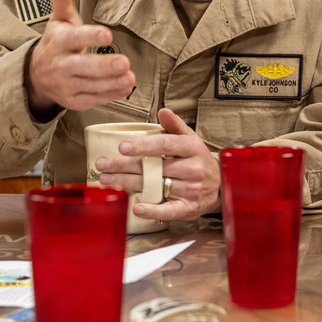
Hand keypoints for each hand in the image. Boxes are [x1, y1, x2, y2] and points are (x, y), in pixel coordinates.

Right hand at [26, 0, 134, 114]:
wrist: (36, 75)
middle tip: (124, 62)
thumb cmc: (57, 42)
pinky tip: (126, 88)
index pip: (74, 39)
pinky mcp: (74, 100)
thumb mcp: (59, 21)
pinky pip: (93, 99)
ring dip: (111, 83)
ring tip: (130, 78)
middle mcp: (60, 65)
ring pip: (90, 85)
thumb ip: (62, 2)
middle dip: (103, 66)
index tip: (107, 35)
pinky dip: (110, 95)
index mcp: (58, 42)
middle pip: (82, 67)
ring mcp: (66, 85)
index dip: (90, 37)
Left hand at [95, 109, 221, 221]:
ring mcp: (191, 189)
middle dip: (125, 166)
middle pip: (155, 167)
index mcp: (192, 148)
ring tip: (107, 181)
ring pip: (156, 187)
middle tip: (101, 165)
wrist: (220, 185)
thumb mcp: (191, 139)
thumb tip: (162, 111)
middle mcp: (193, 168)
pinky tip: (136, 207)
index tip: (122, 146)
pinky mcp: (188, 208)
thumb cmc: (198, 159)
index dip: (143, 146)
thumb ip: (175, 126)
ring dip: (128, 184)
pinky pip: (168, 210)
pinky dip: (152, 209)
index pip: (165, 144)